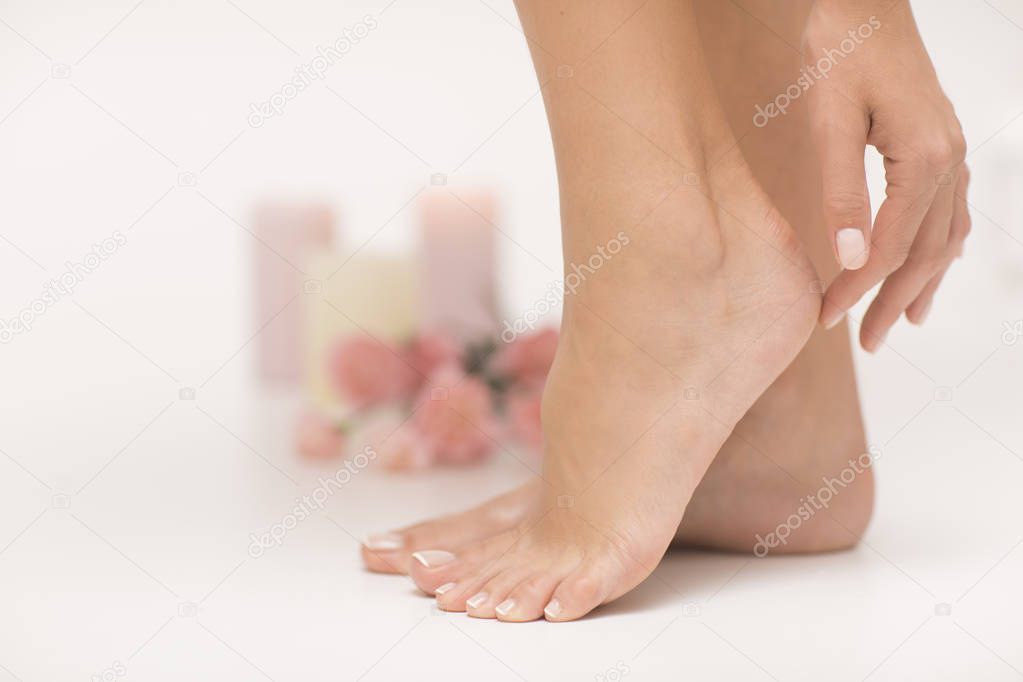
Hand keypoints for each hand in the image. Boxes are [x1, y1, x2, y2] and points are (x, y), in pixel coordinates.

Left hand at [802, 0, 970, 350]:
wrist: (865, 2)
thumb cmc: (842, 53)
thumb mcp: (830, 124)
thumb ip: (840, 192)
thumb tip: (847, 259)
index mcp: (924, 161)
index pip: (889, 248)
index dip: (857, 290)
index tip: (826, 319)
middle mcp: (949, 162)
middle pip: (926, 252)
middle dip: (893, 300)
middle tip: (867, 341)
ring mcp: (952, 152)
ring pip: (945, 235)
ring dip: (924, 282)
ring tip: (906, 320)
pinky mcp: (941, 144)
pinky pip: (952, 209)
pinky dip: (942, 245)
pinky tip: (935, 262)